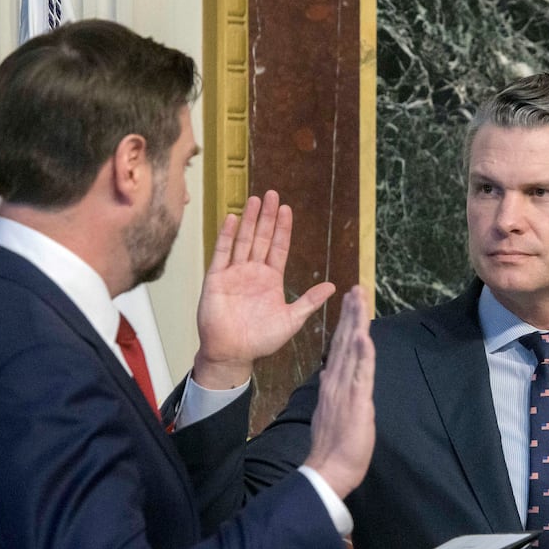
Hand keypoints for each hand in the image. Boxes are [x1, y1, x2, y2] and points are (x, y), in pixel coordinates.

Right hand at [192, 190, 334, 388]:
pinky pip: (222, 253)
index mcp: (271, 280)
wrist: (233, 354)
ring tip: (255, 199)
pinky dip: (227, 235)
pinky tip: (233, 219)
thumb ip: (309, 301)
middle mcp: (253, 272)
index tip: (287, 209)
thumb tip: (332, 286)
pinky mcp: (217, 278)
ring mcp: (234, 273)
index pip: (279, 247)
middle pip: (262, 238)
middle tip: (272, 194)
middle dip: (267, 216)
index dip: (283, 228)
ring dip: (249, 220)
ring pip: (243, 240)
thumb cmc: (261, 340)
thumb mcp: (291, 320)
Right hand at [304, 284, 374, 496]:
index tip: (350, 302)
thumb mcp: (330, 412)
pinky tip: (362, 335)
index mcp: (332, 384)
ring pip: (352, 349)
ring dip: (356, 323)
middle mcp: (336, 381)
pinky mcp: (356, 401)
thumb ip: (330, 390)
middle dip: (351, 314)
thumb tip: (328, 372)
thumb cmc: (332, 447)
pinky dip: (362, 353)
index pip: (339, 348)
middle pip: (344, 341)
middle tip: (356, 288)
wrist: (328, 470)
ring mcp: (345, 389)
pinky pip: (360, 373)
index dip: (345, 323)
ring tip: (359, 299)